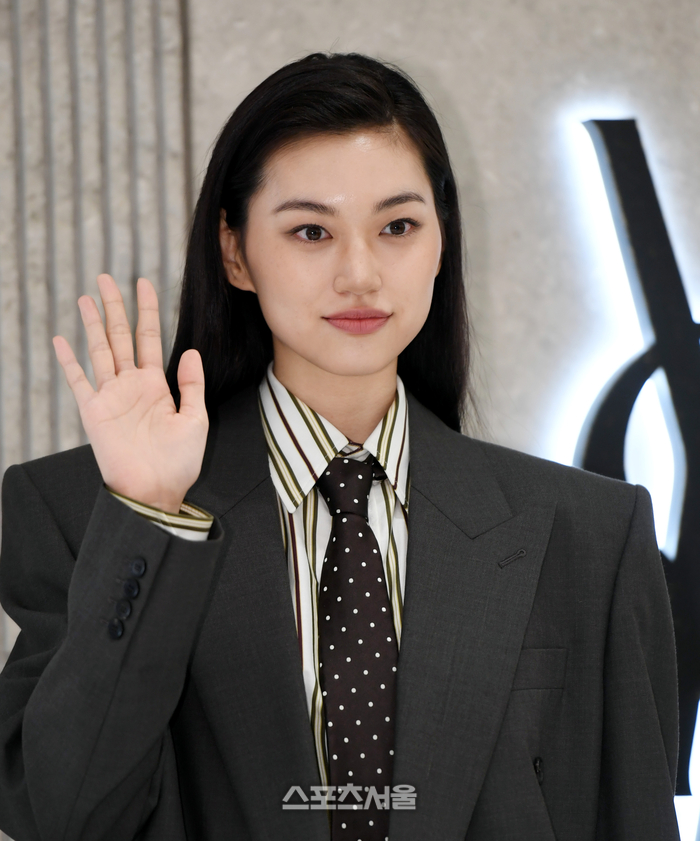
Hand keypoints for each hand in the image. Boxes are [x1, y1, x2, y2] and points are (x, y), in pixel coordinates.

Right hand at [53, 274, 207, 512]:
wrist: (155, 491)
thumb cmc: (179, 462)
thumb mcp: (195, 419)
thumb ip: (191, 385)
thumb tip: (189, 351)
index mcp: (156, 385)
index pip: (150, 337)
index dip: (147, 310)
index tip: (144, 283)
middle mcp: (131, 385)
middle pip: (120, 336)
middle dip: (115, 306)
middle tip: (106, 277)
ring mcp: (111, 396)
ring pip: (99, 350)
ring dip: (93, 324)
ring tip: (86, 297)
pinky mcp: (94, 411)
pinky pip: (78, 381)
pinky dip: (69, 361)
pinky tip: (61, 339)